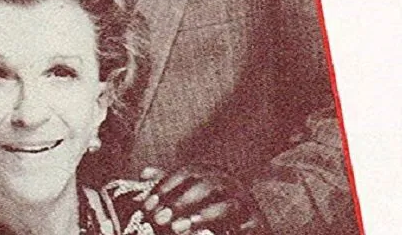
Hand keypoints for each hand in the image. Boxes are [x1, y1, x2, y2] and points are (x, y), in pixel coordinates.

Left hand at [136, 165, 266, 234]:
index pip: (185, 174)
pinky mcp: (258, 222)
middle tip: (160, 220)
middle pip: (205, 187)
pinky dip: (234, 231)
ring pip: (228, 206)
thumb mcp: (188, 190)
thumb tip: (144, 173)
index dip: (164, 188)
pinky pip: (249, 226)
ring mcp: (245, 203)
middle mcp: (229, 184)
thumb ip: (168, 183)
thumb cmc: (208, 202)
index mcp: (210, 174)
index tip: (147, 206)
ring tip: (179, 228)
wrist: (245, 212)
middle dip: (181, 203)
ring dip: (203, 217)